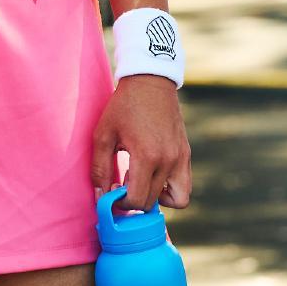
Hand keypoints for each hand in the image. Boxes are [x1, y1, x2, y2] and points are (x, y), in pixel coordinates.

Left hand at [92, 75, 192, 212]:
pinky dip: (170, 189)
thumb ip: (100, 168)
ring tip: (142, 184)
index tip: (112, 193)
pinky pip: (185, 185)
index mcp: (147, 156)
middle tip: (121, 187)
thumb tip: (101, 196)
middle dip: (134, 201)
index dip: (121, 204)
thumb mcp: (103, 134)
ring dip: (158, 200)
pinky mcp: (186, 154)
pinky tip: (153, 176)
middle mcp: (168, 160)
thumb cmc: (124, 106)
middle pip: (152, 202)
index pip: (136, 200)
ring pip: (178, 199)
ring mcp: (181, 158)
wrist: (150, 81)